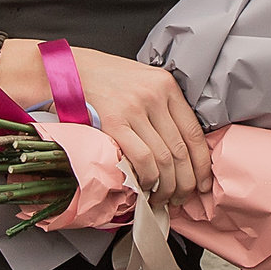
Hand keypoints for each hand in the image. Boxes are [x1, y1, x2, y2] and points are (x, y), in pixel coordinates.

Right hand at [0, 40, 211, 205]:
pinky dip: (148, 179)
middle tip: (183, 198)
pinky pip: (142, 158)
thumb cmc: (104, 81)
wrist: (67, 70)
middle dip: (186, 181)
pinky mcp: (114, 123)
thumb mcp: (141, 83)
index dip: (202, 164)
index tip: (203, 183)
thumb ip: (162, 108)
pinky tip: (146, 188)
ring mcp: (134, 109)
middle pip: (181, 149)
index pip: (194, 132)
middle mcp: (154, 95)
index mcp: (166, 85)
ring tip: (164, 198)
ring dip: (167, 186)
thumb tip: (180, 151)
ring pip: (164, 158)